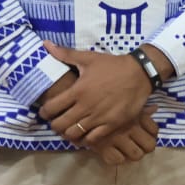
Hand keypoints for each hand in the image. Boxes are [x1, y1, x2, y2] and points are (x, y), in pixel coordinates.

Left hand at [38, 41, 152, 146]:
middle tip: (57, 121)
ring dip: (68, 133)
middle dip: (54, 125)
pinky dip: (85, 139)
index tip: (46, 112)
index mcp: (78, 90)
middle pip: (59, 125)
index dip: (44, 112)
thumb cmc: (113, 66)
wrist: (140, 73)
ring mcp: (99, 117)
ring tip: (70, 128)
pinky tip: (86, 134)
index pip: (51, 108)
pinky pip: (92, 139)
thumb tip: (46, 45)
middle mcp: (86, 106)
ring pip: (74, 134)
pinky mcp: (112, 124)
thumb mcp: (89, 58)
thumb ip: (66, 54)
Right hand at [90, 108, 159, 165]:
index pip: (154, 131)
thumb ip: (140, 108)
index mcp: (136, 116)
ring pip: (136, 155)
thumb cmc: (104, 104)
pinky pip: (117, 160)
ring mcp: (117, 138)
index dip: (151, 135)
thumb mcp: (125, 103)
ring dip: (132, 154)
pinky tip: (113, 152)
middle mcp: (130, 127)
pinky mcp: (103, 147)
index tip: (146, 135)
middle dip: (145, 147)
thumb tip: (154, 107)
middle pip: (150, 146)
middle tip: (139, 146)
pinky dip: (116, 158)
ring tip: (126, 151)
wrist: (78, 107)